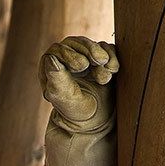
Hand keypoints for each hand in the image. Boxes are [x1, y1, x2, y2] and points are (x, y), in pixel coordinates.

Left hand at [38, 35, 119, 165]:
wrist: (96, 122)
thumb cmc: (77, 113)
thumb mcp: (66, 98)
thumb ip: (57, 79)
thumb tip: (51, 57)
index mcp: (51, 70)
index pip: (57, 50)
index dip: (69, 54)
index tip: (82, 66)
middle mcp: (65, 62)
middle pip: (75, 43)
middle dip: (89, 51)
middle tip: (97, 63)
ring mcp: (83, 59)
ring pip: (90, 44)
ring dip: (101, 55)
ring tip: (106, 75)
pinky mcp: (99, 60)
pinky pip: (106, 48)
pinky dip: (111, 56)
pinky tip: (113, 70)